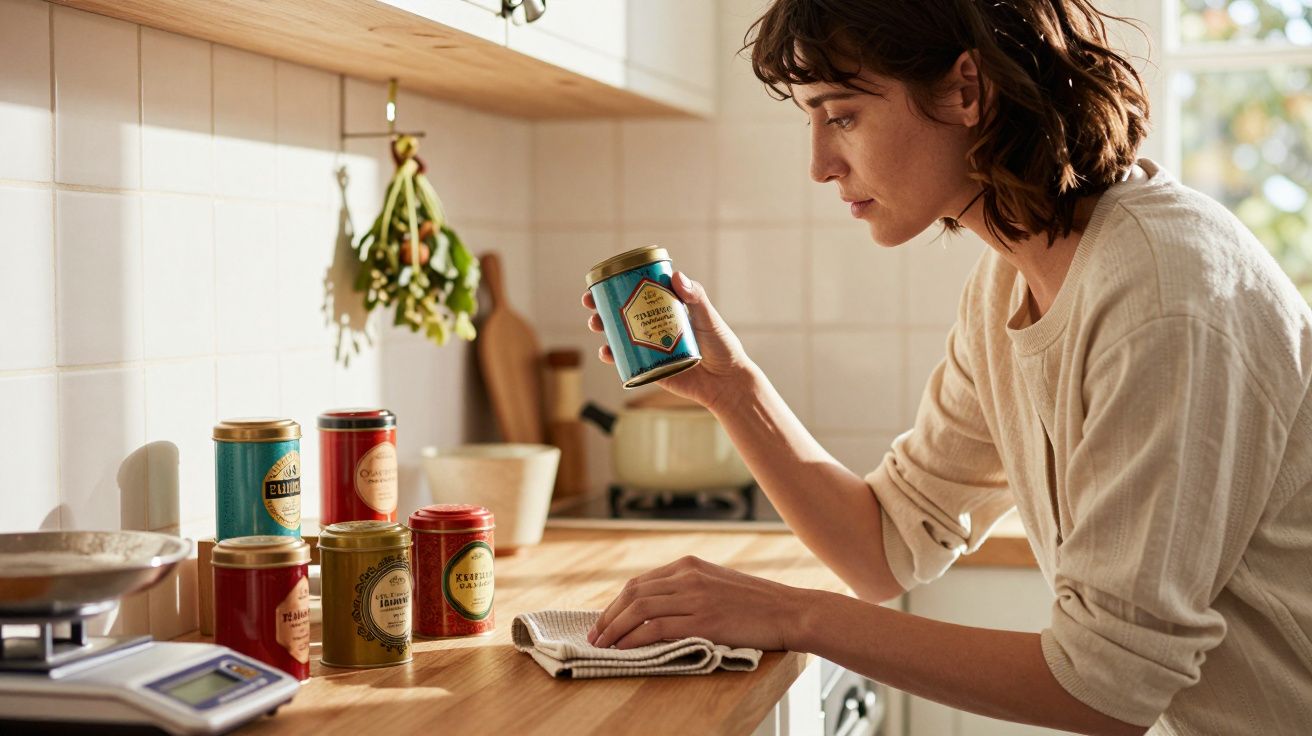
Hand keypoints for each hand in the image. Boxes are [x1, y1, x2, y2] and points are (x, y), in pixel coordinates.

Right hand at [582, 272, 753, 412]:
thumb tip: (675, 276)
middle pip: (623, 314)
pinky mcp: (650, 369)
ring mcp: (651, 348)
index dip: (618, 287)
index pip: (639, 293)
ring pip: (620, 336)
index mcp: (667, 310)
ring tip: (597, 325)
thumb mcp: (709, 318)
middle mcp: (656, 327)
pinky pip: (626, 362)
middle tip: (591, 304)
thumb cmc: (722, 346)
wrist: (726, 382)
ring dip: (603, 330)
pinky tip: (606, 352)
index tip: (602, 282)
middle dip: (602, 307)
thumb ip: (696, 297)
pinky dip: (613, 357)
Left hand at [585, 555, 808, 650]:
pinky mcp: (703, 620)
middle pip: (633, 594)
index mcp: (689, 565)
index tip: (604, 621)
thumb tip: (657, 609)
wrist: (789, 611)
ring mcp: (695, 597)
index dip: (617, 604)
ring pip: (639, 609)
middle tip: (595, 636)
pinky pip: (656, 627)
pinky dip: (634, 639)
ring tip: (603, 646)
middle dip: (608, 617)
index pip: (640, 583)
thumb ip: (688, 590)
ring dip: (615, 629)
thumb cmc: (757, 604)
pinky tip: (625, 649)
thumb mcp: (717, 584)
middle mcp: (688, 576)